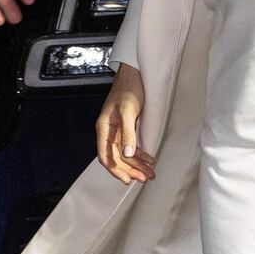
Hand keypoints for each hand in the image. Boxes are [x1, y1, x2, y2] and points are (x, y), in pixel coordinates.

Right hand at [96, 62, 155, 185]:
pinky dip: (141, 154)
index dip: (115, 169)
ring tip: (150, 173)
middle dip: (130, 169)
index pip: (105, 156)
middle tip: (145, 178)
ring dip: (137, 164)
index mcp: (104, 128)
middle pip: (117, 157)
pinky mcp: (128, 127)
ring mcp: (119, 130)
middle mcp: (109, 131)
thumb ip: (127, 133)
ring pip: (126, 153)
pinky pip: (132, 145)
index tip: (127, 180)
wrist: (135, 73)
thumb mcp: (128, 111)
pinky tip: (149, 160)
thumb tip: (127, 154)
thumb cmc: (129, 88)